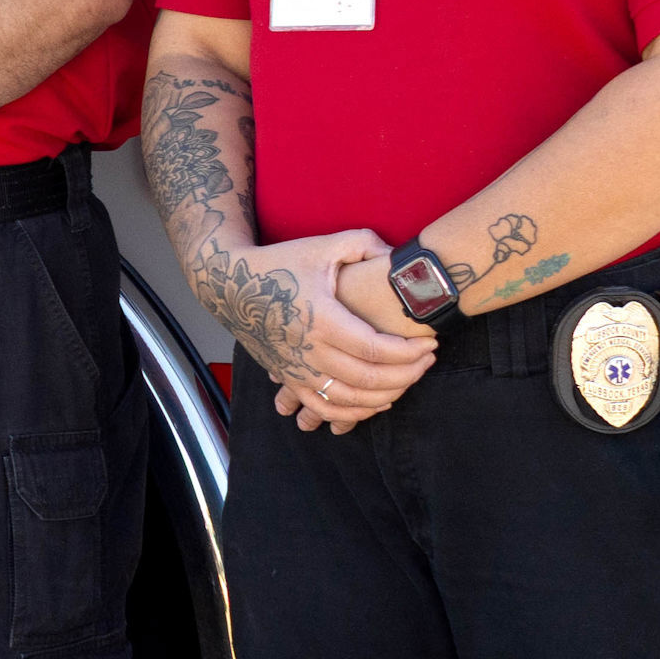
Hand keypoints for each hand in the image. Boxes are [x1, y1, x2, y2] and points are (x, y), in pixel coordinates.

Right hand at [194, 230, 434, 433]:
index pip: (376, 349)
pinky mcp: (288, 377)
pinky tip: (377, 403)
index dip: (410, 351)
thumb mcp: (323, 246)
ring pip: (348, 400)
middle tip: (428, 360)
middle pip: (367, 379)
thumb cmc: (278, 263)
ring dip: (385, 396)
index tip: (431, 342)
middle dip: (407, 374)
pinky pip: (323, 408)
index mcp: (322, 318)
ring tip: (409, 380)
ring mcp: (295, 369)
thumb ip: (365, 244)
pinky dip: (353, 414)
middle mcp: (308, 350)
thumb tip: (398, 256)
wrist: (228, 284)